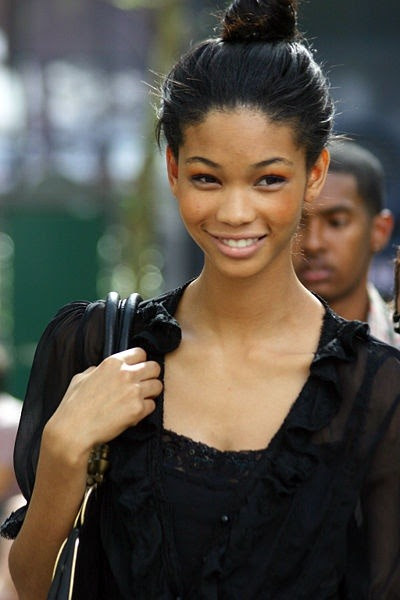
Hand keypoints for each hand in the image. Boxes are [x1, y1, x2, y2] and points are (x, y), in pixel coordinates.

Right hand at [47, 347, 161, 454]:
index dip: (140, 362)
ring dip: (150, 394)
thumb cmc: (73, 406)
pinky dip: (145, 411)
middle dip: (150, 376)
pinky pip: (152, 406)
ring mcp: (134, 391)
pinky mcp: (138, 409)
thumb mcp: (81, 378)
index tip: (137, 371)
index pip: (140, 353)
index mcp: (112, 363)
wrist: (73, 431)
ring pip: (158, 386)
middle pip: (155, 367)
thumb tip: (100, 370)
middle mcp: (126, 374)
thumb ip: (96, 370)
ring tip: (139, 401)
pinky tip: (133, 414)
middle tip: (143, 386)